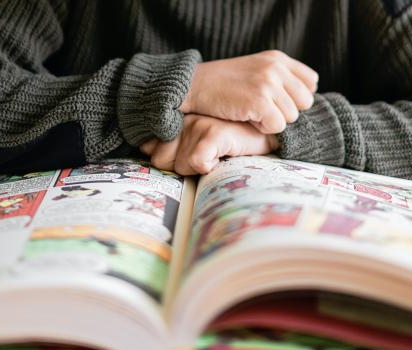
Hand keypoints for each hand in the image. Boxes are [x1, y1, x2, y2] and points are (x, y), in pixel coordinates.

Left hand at [140, 115, 278, 174]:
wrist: (265, 137)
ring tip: (217, 156)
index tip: (190, 158)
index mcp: (178, 121)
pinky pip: (196, 162)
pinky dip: (208, 168)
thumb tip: (145, 149)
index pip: (152, 152)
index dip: (169, 162)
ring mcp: (198, 123)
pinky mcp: (213, 132)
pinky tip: (222, 158)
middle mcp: (184, 119)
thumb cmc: (230, 145)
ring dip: (197, 169)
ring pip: (179, 165)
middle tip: (206, 157)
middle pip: (161, 161)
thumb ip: (171, 147)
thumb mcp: (197, 145)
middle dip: (181, 167)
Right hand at [180, 50, 317, 133]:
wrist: (193, 86)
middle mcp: (276, 68)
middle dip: (285, 111)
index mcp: (278, 59)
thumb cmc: (223, 84)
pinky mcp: (260, 100)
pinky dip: (263, 128)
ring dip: (272, 120)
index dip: (296, 97)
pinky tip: (247, 118)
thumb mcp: (256, 70)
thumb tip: (307, 99)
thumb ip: (281, 79)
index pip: (310, 83)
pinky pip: (277, 126)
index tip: (276, 101)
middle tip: (262, 109)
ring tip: (250, 111)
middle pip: (304, 103)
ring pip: (291, 117)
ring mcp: (268, 83)